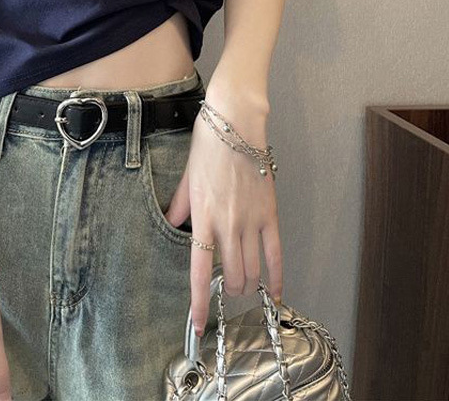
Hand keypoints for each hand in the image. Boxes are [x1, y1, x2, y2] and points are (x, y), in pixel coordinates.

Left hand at [164, 88, 282, 335]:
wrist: (237, 124)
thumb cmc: (208, 145)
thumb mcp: (187, 176)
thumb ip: (181, 205)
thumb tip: (173, 223)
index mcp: (203, 216)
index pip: (199, 271)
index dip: (198, 302)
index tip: (197, 325)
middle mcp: (227, 225)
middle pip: (231, 275)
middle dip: (227, 290)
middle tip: (225, 288)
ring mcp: (251, 221)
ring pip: (252, 270)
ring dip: (247, 285)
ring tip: (242, 285)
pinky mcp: (270, 214)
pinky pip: (275, 254)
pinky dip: (275, 278)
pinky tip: (273, 293)